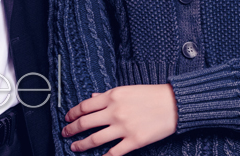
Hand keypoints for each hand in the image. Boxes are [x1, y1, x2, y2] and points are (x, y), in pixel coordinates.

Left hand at [61, 84, 177, 154]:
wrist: (174, 104)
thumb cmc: (151, 95)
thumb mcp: (126, 89)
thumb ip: (107, 95)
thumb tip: (91, 98)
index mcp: (112, 96)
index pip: (84, 106)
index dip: (72, 113)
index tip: (67, 118)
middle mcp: (115, 112)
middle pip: (85, 123)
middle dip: (71, 129)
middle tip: (64, 133)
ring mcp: (123, 127)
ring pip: (95, 139)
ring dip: (81, 144)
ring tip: (74, 147)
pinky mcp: (134, 141)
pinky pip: (113, 152)